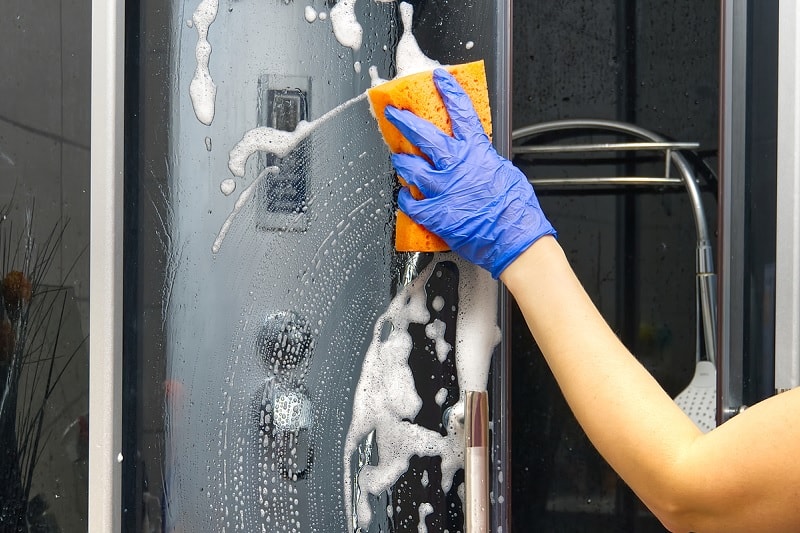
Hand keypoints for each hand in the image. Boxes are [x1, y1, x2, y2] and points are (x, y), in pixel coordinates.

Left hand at [384, 68, 555, 278]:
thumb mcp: (505, 173)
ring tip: (398, 160)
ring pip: (410, 167)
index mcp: (476, 152)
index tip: (438, 78)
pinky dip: (406, 198)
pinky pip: (410, 202)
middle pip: (423, 135)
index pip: (460, 113)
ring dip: (401, 162)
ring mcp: (442, 189)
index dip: (449, 92)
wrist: (514, 239)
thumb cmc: (515, 210)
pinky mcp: (434, 213)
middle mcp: (455, 166)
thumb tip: (477, 157)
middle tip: (393, 113)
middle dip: (404, 120)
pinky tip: (406, 196)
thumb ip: (484, 161)